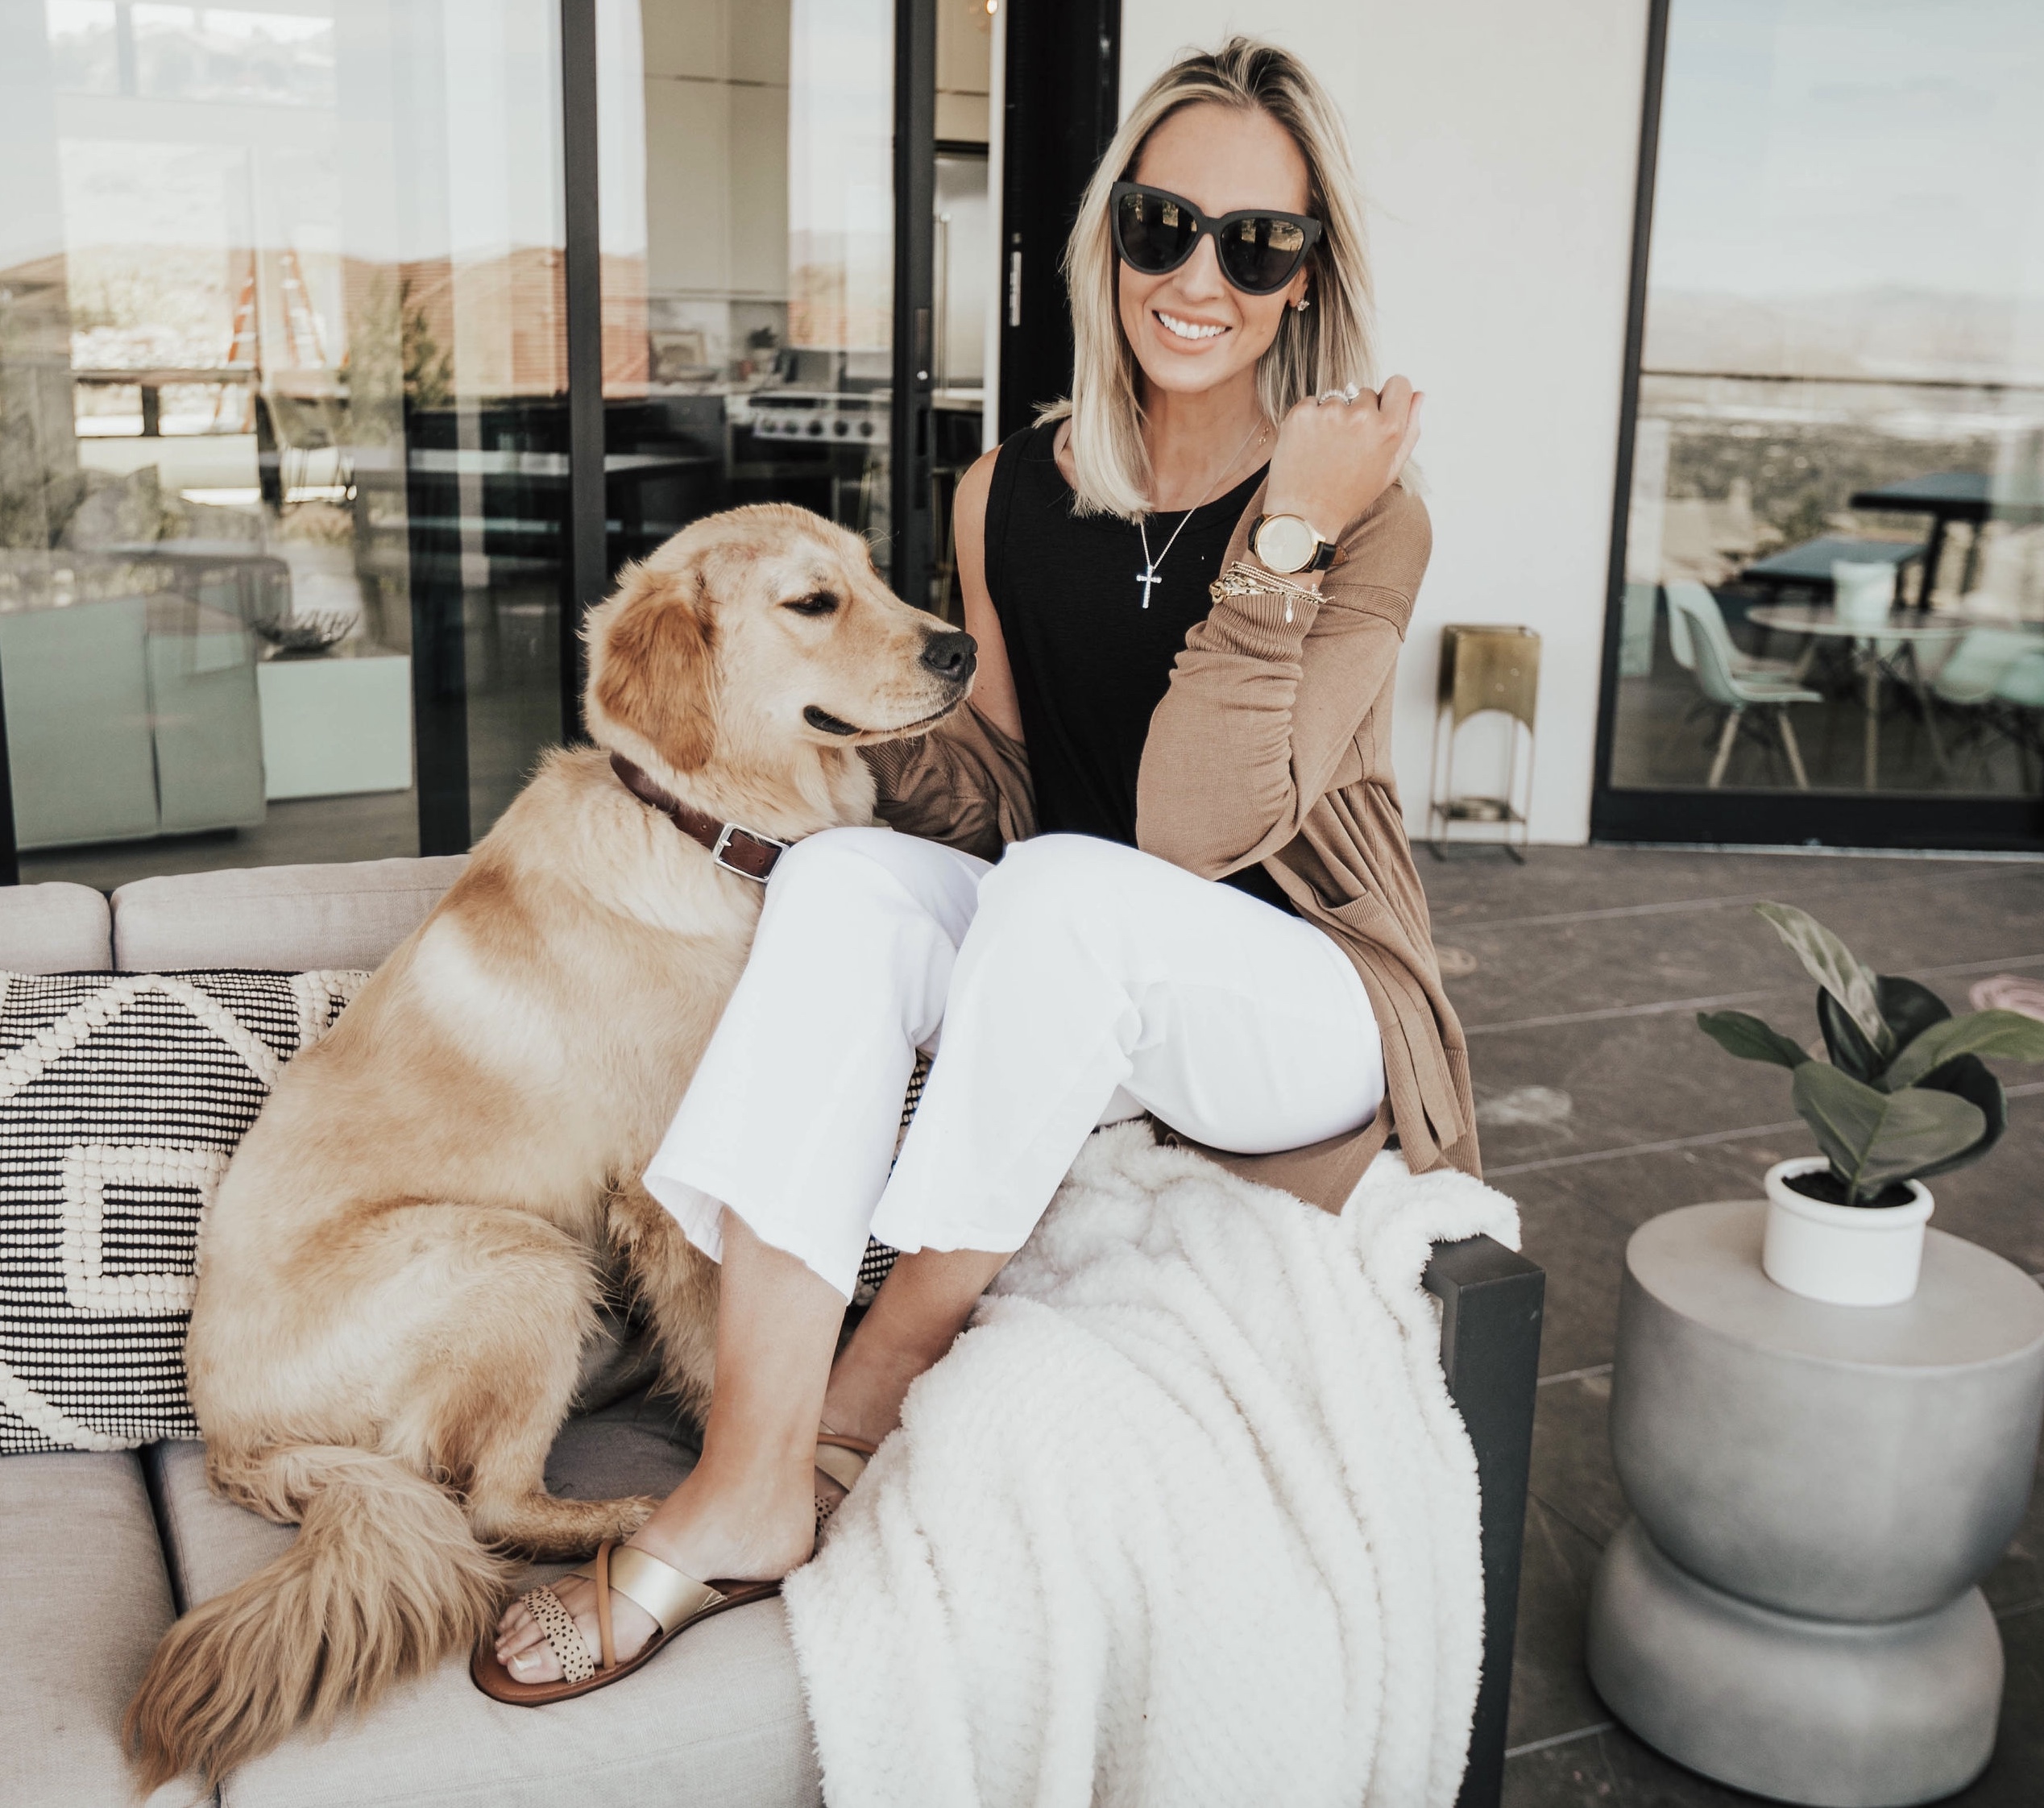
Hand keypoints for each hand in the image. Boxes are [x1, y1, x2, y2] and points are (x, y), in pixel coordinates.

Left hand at [1261, 375, 1423, 548]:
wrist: (1304, 514)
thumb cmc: (1349, 495)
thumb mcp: (1389, 469)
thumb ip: (1409, 430)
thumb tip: (1419, 395)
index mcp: (1388, 429)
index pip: (1399, 384)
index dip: (1390, 395)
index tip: (1380, 408)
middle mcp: (1361, 416)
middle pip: (1365, 392)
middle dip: (1358, 412)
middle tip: (1346, 447)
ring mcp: (1329, 412)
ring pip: (1336, 398)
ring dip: (1332, 416)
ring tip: (1325, 450)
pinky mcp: (1302, 413)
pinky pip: (1310, 403)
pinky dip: (1309, 419)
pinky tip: (1308, 446)